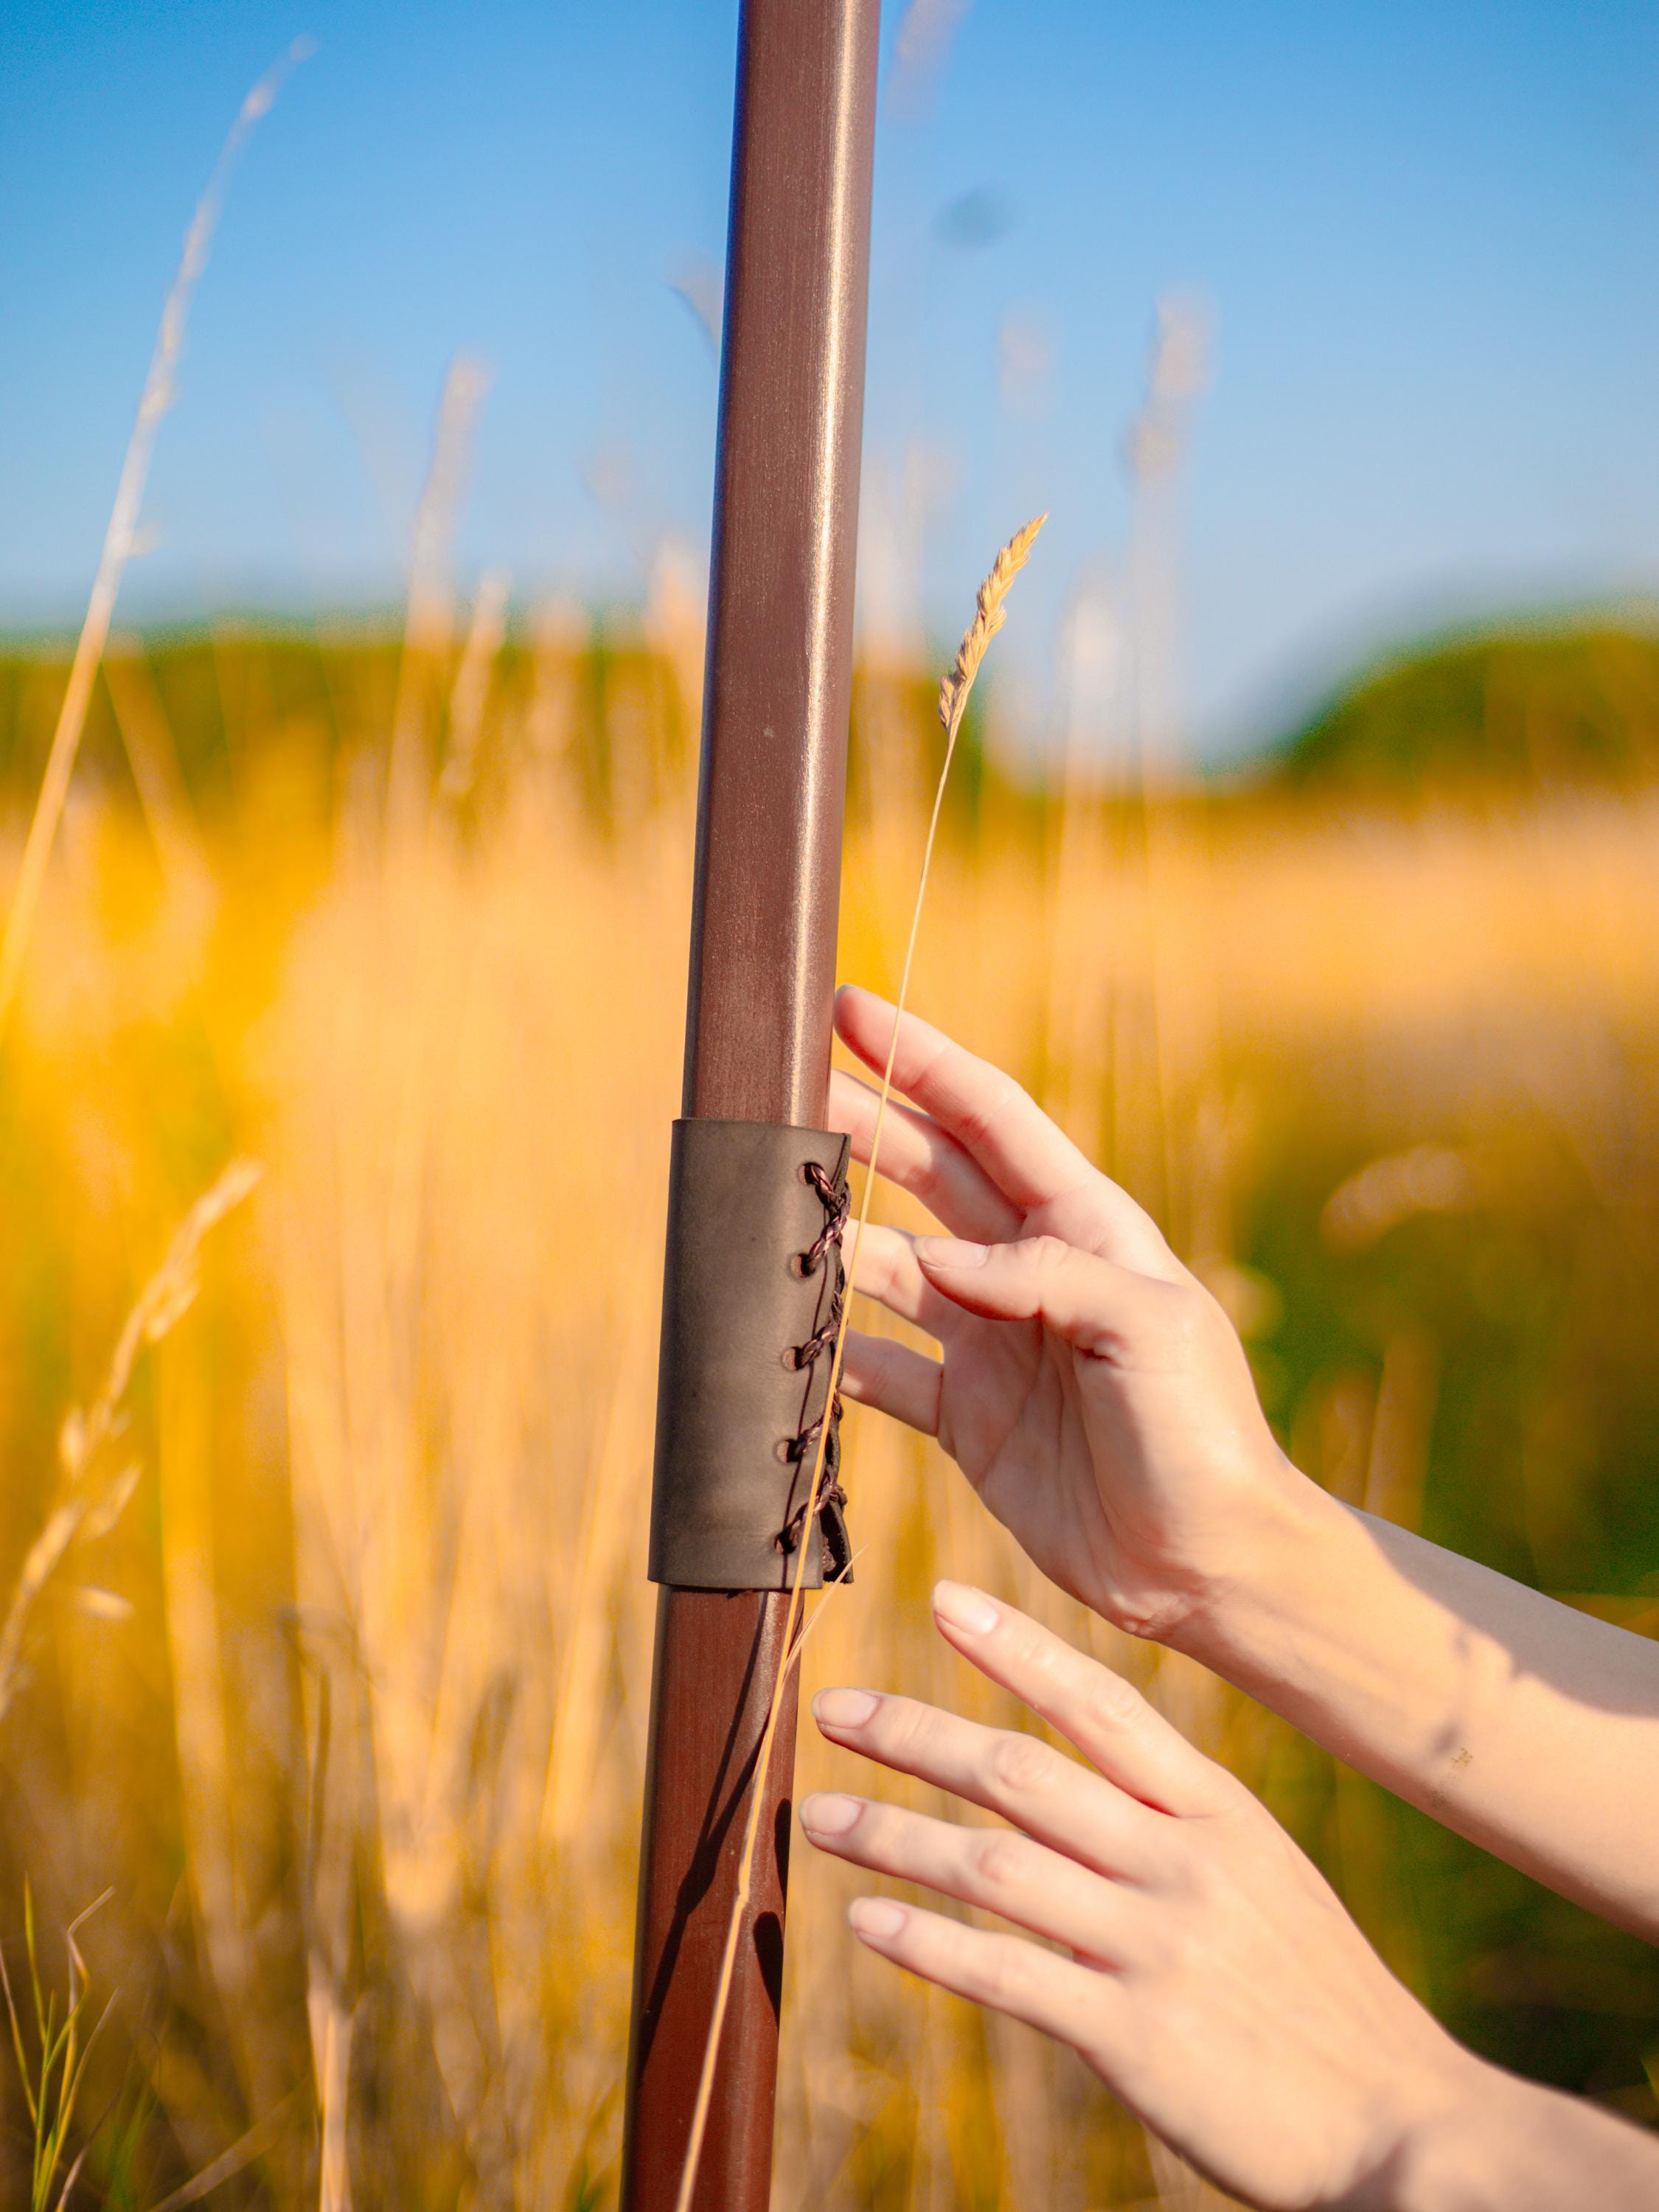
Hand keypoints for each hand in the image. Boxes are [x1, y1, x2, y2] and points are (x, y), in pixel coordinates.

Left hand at [800, 1587, 1491, 2211]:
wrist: (1405, 2126)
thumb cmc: (1327, 2004)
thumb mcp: (1268, 1878)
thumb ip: (1177, 1827)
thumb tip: (1080, 1785)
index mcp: (1218, 1813)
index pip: (1101, 1703)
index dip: (1015, 1648)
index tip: (941, 1602)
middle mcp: (1180, 1862)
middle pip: (1021, 1773)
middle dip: (916, 1733)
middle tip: (834, 1708)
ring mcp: (1156, 1946)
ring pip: (994, 1866)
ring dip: (893, 1835)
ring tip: (815, 1816)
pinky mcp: (1134, 2037)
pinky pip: (1006, 1975)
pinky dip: (927, 1945)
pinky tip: (867, 1924)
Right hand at [832, 985, 1312, 1641]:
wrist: (1214, 1565)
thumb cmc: (1204, 1433)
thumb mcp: (1149, 1329)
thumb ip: (1046, 1278)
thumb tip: (935, 1259)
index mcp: (1085, 1228)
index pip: (992, 1120)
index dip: (922, 1062)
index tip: (850, 1011)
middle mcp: (1029, 1273)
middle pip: (928, 1176)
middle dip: (859, 1126)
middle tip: (779, 1089)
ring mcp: (992, 1344)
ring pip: (891, 1268)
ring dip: (832, 1241)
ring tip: (767, 1218)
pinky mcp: (966, 1418)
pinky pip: (883, 1371)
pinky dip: (835, 1355)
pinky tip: (789, 1339)